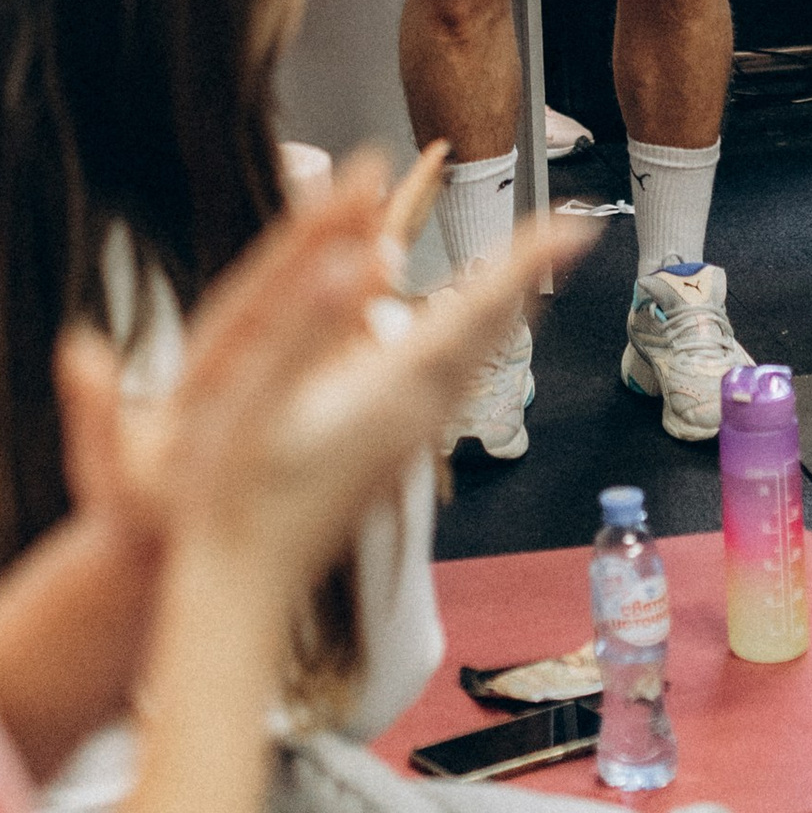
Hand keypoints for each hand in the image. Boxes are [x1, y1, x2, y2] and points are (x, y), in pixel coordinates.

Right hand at [139, 155, 578, 601]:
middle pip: (491, 333)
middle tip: (569, 229)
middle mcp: (416, 412)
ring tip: (531, 268)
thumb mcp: (254, 394)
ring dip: (505, 309)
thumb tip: (373, 252)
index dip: (526, 261)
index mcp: (391, 388)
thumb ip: (312, 317)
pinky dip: (474, 342)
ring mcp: (410, 438)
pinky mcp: (395, 452)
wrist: (239, 587)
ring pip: (478, 360)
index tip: (576, 225)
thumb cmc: (235, 492)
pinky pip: (456, 381)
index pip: (476, 309)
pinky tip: (465, 336)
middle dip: (528, 275)